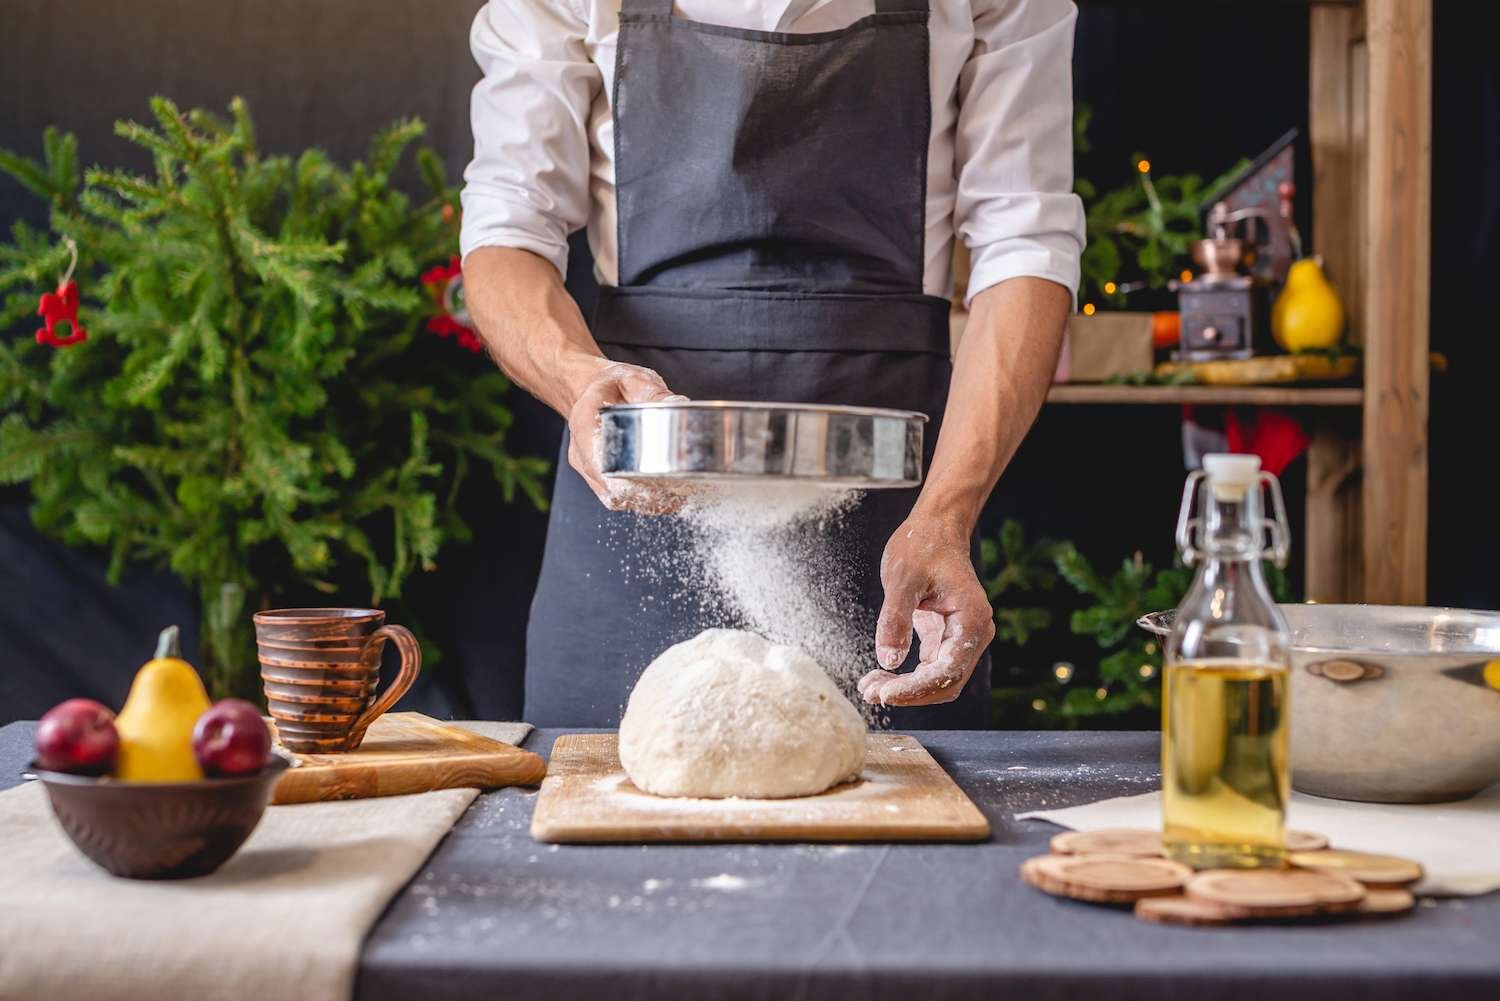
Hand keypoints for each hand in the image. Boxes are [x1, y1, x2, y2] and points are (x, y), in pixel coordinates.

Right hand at [567, 361, 687, 511]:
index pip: (597, 462)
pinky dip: (640, 502)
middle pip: (608, 488)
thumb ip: (651, 391)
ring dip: (644, 503)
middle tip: (677, 495)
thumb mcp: (631, 378)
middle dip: (642, 497)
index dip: (623, 481)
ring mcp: (588, 468)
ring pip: (613, 498)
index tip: (652, 489)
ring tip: (677, 500)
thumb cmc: (611, 383)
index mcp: (583, 424)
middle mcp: (581, 453)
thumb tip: (679, 403)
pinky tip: (667, 499)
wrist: (589, 389)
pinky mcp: (597, 477)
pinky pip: (616, 497)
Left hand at [857, 518, 994, 706]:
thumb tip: (889, 661)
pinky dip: (907, 677)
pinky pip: (930, 668)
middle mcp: (974, 633)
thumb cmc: (922, 546)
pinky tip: (880, 677)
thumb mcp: (902, 579)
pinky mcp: (946, 637)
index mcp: (972, 620)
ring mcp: (961, 637)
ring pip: (937, 679)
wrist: (934, 528)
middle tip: (870, 693)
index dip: (916, 689)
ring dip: (906, 689)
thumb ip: (895, 620)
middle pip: (945, 682)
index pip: (947, 671)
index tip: (883, 694)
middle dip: (909, 693)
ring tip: (869, 687)